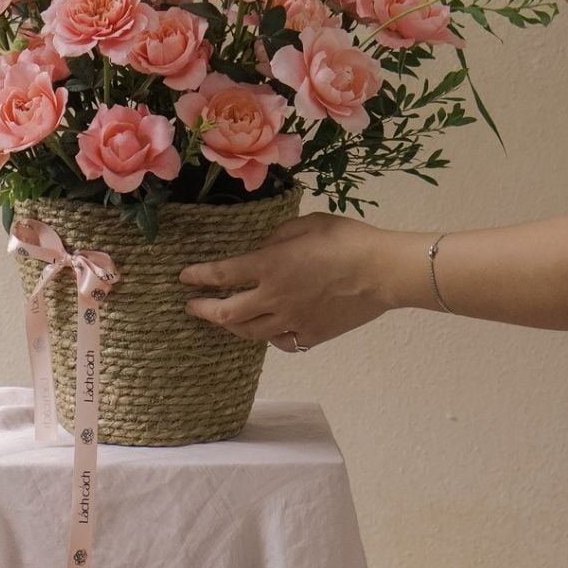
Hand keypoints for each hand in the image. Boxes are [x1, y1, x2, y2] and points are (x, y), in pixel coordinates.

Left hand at [179, 212, 402, 350]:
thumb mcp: (305, 225)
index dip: (198, 276)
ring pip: (248, 332)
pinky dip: (267, 336)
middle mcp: (273, 298)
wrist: (383, 272)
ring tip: (223, 320)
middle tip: (191, 306)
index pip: (221, 275)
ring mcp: (291, 322)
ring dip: (230, 326)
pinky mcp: (311, 336)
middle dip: (203, 310)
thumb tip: (262, 250)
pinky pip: (280, 342)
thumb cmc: (347, 239)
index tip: (184, 277)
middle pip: (226, 313)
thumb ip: (276, 238)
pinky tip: (266, 330)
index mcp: (269, 266)